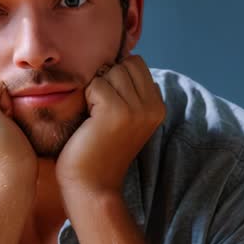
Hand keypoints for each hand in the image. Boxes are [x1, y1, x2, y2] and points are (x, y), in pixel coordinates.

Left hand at [56, 54, 163, 197]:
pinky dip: (86, 99)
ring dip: (95, 90)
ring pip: (110, 71)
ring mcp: (137, 109)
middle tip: (100, 113)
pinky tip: (89, 123)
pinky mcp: (117, 112)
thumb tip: (119, 57)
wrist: (92, 186)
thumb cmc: (98, 149)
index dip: (116, 78)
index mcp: (157, 106)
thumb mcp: (124, 117)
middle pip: (125, 64)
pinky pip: (95, 84)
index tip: (109, 107)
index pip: (136, 64)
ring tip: (95, 119)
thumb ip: (128, 90)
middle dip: (106, 80)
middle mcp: (153, 106)